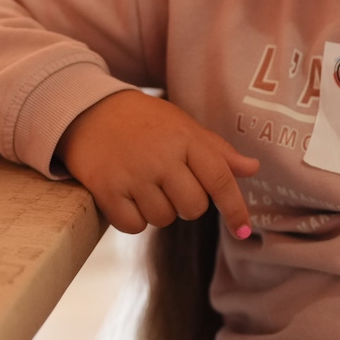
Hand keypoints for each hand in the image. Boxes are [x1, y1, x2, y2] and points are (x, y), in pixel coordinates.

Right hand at [56, 89, 259, 236]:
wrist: (88, 109)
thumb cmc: (144, 121)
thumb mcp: (182, 126)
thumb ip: (217, 151)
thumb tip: (252, 169)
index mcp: (185, 138)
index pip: (219, 180)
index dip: (235, 208)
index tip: (243, 230)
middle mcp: (161, 156)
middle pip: (193, 208)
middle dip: (185, 204)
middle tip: (169, 184)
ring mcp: (133, 174)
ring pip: (162, 219)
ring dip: (156, 210)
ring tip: (143, 183)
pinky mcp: (107, 188)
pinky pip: (133, 226)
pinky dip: (132, 218)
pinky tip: (126, 195)